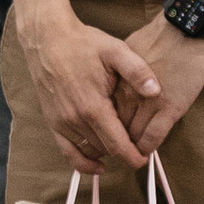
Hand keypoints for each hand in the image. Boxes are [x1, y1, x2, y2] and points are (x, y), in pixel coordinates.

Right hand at [19, 5, 157, 175]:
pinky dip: (82, 162)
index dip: (134, 157)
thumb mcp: (115, 50)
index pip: (118, 146)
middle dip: (124, 153)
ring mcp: (62, 122)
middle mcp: (76, 119)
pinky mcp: (53, 121)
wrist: (47, 38)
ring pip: (90, 150)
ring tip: (123, 146)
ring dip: (107, 152)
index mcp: (94, 107)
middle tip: (140, 148)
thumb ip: (137, 72)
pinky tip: (97, 165)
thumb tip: (156, 91)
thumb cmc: (82, 43)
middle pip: (106, 150)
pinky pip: (67, 151)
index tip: (146, 159)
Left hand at [109, 15, 203, 156]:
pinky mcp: (170, 108)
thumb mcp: (126, 55)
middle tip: (116, 151)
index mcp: (116, 81)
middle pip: (115, 127)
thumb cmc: (157, 39)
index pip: (104, 113)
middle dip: (114, 141)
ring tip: (131, 156)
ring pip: (133, 135)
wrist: (184, 31)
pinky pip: (153, 137)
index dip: (104, 127)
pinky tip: (146, 151)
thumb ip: (117, 77)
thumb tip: (109, 90)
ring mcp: (149, 102)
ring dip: (131, 148)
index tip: (104, 135)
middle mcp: (128, 94)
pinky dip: (148, 147)